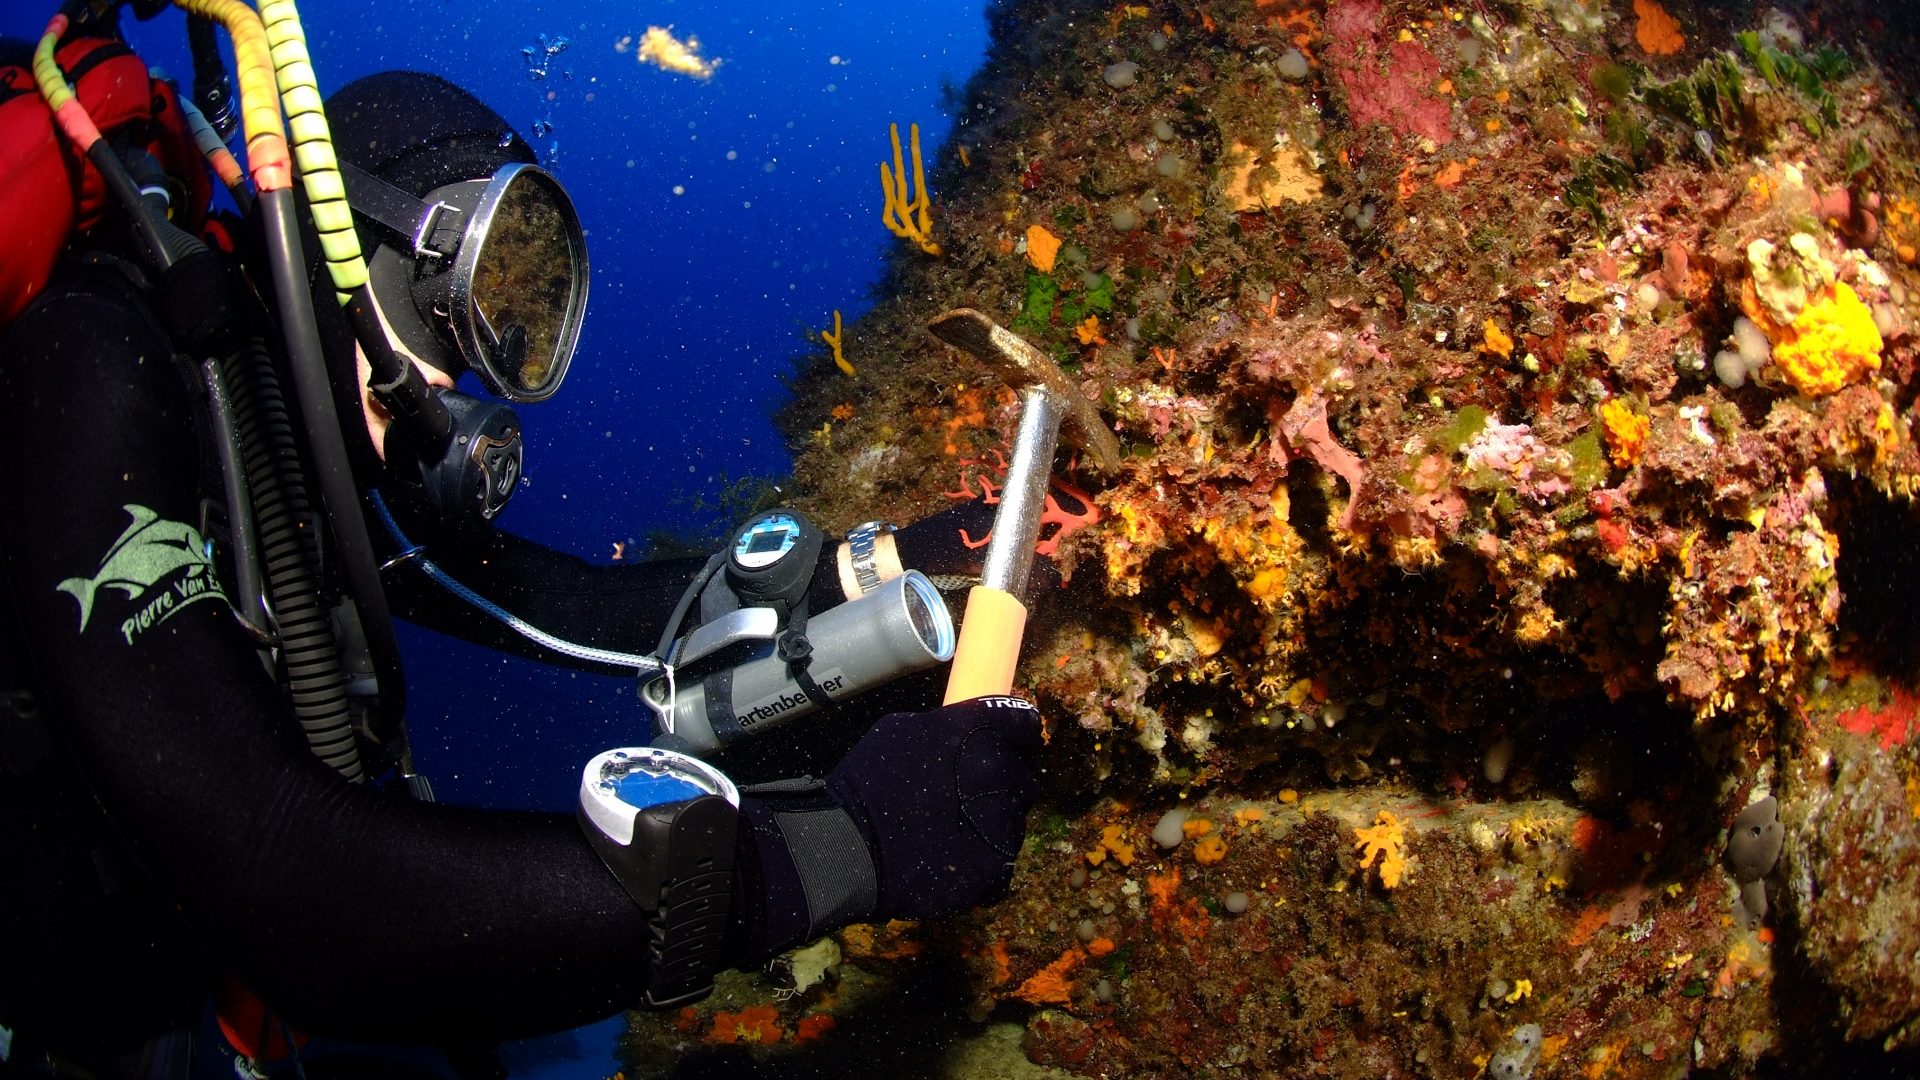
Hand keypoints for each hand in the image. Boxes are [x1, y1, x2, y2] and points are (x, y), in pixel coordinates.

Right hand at [730, 695, 1040, 961]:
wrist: (850, 847)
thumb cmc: (868, 780)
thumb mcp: (902, 729)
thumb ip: (947, 727)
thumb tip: (964, 734)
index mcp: (983, 733)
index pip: (1024, 724)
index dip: (1013, 733)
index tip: (1001, 742)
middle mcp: (1004, 776)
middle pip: (1022, 775)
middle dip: (1001, 779)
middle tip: (966, 791)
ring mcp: (1004, 827)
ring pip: (1012, 819)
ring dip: (992, 819)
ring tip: (950, 828)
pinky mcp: (996, 870)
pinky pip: (1000, 859)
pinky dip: (982, 857)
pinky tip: (951, 855)